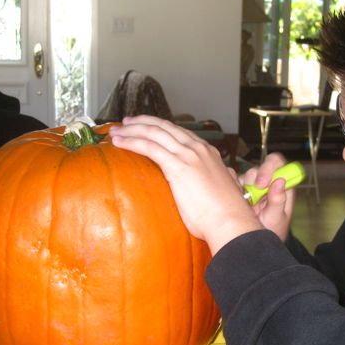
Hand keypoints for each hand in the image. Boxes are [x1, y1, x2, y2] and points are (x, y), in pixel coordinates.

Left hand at [110, 116, 262, 254]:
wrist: (230, 221)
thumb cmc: (226, 214)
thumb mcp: (224, 189)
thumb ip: (219, 179)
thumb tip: (224, 177)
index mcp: (209, 153)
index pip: (179, 132)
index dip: (160, 127)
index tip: (145, 127)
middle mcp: (198, 148)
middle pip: (164, 126)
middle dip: (142, 122)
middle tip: (125, 123)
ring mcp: (188, 155)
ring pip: (154, 133)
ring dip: (131, 130)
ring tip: (115, 132)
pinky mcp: (177, 165)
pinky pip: (149, 147)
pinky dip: (132, 141)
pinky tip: (119, 143)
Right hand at [239, 153, 295, 240]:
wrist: (257, 240)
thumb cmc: (272, 230)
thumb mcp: (276, 219)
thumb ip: (279, 201)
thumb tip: (280, 182)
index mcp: (281, 185)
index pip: (278, 164)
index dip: (270, 167)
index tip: (262, 183)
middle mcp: (268, 181)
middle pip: (261, 166)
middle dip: (255, 177)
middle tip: (251, 196)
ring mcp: (253, 185)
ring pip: (246, 175)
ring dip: (244, 189)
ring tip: (246, 206)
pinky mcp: (240, 189)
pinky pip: (233, 182)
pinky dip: (233, 191)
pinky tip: (238, 204)